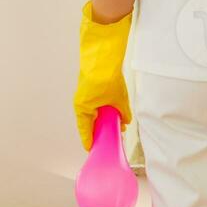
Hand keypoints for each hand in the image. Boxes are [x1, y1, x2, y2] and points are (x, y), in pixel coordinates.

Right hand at [74, 2, 132, 149]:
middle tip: (110, 140)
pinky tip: (116, 111)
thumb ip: (122, 112)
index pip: (85, 131)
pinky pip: (97, 103)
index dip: (90, 142)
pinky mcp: (91, 87)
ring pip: (94, 112)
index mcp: (83, 109)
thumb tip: (125, 120)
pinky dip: (105, 109)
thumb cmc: (105, 78)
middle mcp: (82, 103)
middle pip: (90, 123)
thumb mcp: (118, 99)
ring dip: (104, 118)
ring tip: (117, 126)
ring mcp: (86, 94)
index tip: (94, 150)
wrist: (103, 55)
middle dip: (101, 130)